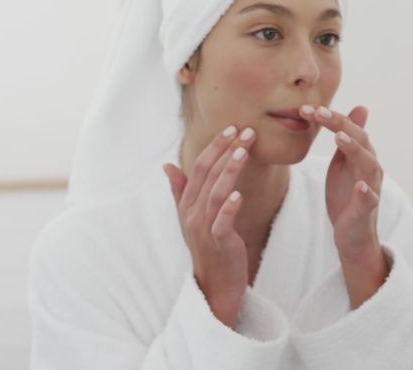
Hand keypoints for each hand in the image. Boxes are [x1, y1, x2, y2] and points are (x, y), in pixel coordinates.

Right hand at [163, 125, 256, 327]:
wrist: (215, 285)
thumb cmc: (207, 247)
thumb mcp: (190, 217)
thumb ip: (180, 191)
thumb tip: (167, 165)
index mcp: (186, 204)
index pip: (197, 167)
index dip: (214, 147)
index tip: (232, 128)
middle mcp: (192, 214)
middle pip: (207, 175)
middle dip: (226, 151)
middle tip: (245, 132)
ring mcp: (204, 229)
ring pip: (215, 193)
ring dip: (230, 171)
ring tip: (244, 151)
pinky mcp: (220, 243)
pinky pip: (222, 223)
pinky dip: (229, 208)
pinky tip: (238, 195)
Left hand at [302, 104, 387, 307]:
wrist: (353, 236)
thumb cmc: (347, 197)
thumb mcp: (344, 163)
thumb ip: (347, 138)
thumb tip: (359, 108)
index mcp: (361, 156)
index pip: (349, 129)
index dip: (330, 117)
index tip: (307, 108)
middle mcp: (369, 168)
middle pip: (360, 140)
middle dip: (340, 125)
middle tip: (318, 113)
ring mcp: (371, 189)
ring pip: (369, 165)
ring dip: (355, 150)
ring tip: (338, 138)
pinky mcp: (366, 211)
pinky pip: (370, 200)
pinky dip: (367, 193)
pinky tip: (360, 186)